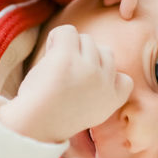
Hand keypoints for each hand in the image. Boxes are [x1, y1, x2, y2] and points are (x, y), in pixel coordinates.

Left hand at [0, 25, 132, 142]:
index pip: (124, 78)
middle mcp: (105, 83)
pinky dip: (56, 38)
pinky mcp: (69, 58)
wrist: (32, 126)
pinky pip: (67, 31)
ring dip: (70, 48)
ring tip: (54, 68)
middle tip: (65, 76)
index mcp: (112, 100)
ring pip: (86, 39)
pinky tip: (49, 55)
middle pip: (104, 52)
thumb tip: (102, 53)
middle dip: (87, 59)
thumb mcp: (91, 110)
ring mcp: (89, 69)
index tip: (86, 87)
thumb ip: (102, 88)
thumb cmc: (54, 116)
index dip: (105, 76)